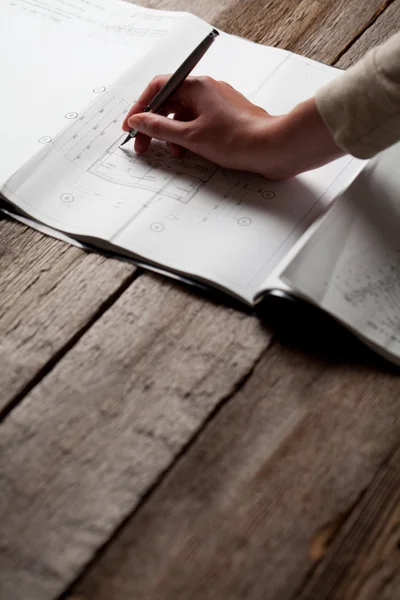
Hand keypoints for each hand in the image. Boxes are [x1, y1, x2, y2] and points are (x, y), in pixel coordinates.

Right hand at [123, 75, 343, 178]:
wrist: (273, 147)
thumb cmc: (237, 139)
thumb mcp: (190, 137)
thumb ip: (160, 129)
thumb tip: (139, 121)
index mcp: (197, 86)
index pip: (158, 88)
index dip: (141, 107)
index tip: (131, 127)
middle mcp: (207, 90)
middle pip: (170, 103)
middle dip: (155, 125)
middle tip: (144, 146)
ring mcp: (218, 104)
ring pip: (185, 116)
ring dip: (172, 134)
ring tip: (172, 153)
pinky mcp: (227, 119)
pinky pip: (200, 124)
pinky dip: (189, 138)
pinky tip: (190, 153)